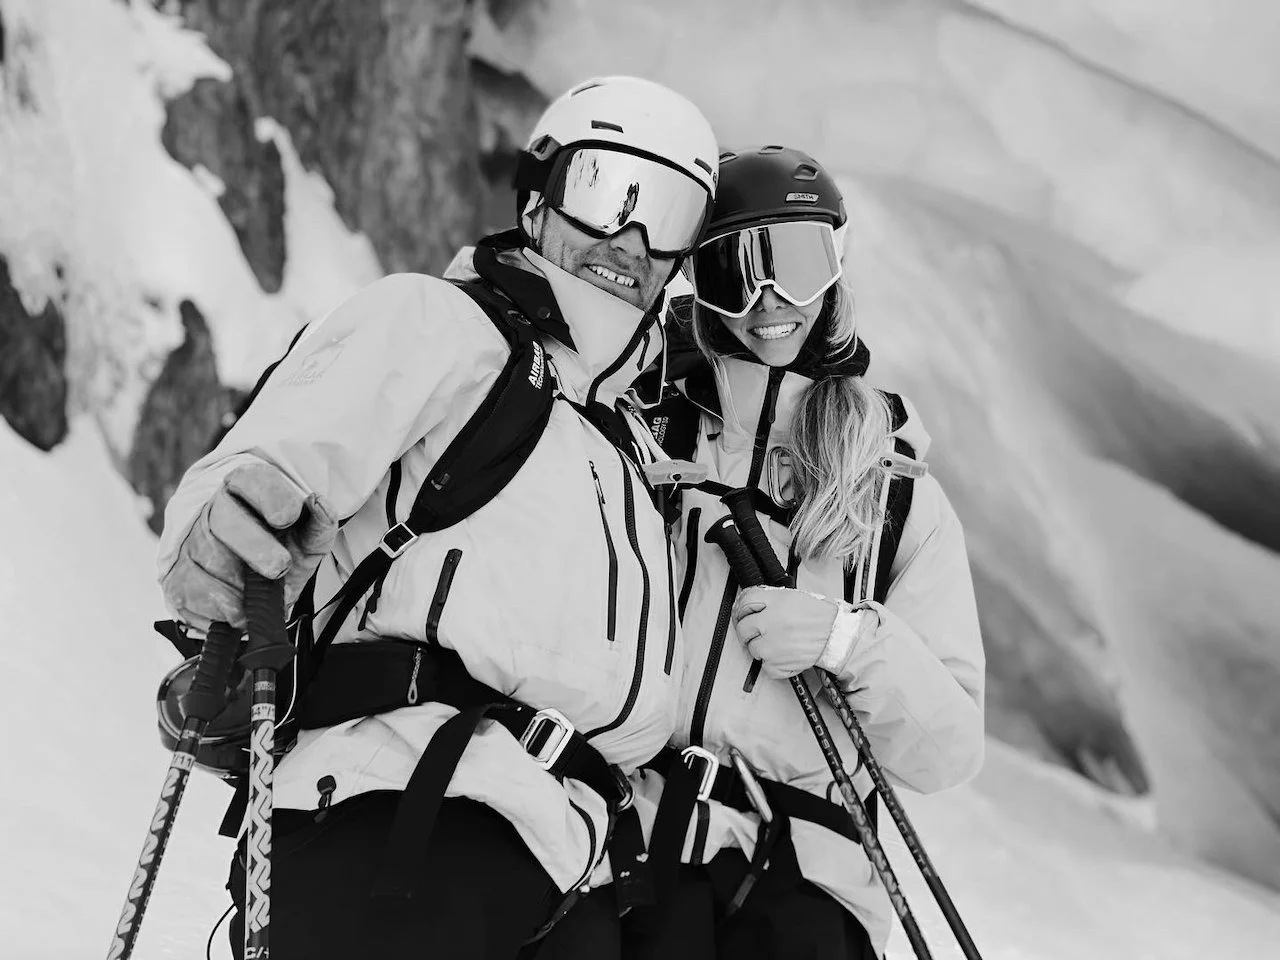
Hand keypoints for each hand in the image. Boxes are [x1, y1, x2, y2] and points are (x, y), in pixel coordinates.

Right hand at [161, 460, 336, 630]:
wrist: (247, 580)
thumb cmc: (281, 549)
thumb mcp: (307, 537)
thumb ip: (320, 523)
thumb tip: (320, 503)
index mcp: (245, 488)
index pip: (252, 480)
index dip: (271, 497)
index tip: (288, 518)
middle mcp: (212, 509)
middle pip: (225, 521)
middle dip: (256, 547)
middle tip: (280, 568)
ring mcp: (190, 542)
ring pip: (209, 562)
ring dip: (244, 585)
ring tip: (264, 592)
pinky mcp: (175, 576)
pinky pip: (196, 594)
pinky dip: (225, 608)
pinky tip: (241, 606)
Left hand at [732, 586, 837, 679]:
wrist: (837, 636)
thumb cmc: (821, 617)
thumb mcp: (794, 597)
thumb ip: (772, 599)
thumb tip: (754, 604)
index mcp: (775, 602)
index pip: (745, 602)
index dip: (741, 609)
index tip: (741, 615)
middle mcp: (770, 622)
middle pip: (743, 628)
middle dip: (748, 631)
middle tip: (758, 632)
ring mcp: (772, 645)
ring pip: (752, 649)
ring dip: (761, 648)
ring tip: (778, 644)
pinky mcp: (777, 664)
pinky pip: (765, 666)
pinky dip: (772, 664)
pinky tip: (784, 655)